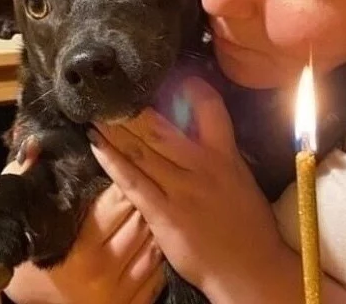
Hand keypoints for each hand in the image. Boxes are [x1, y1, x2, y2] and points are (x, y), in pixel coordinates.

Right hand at [1, 139, 165, 303]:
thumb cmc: (24, 256)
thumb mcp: (17, 214)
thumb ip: (24, 178)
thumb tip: (36, 145)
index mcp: (79, 249)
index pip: (118, 200)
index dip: (125, 175)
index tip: (127, 158)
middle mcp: (103, 272)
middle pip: (141, 219)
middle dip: (145, 193)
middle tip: (147, 174)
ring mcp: (119, 291)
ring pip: (155, 243)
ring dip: (156, 220)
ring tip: (154, 199)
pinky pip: (159, 271)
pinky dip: (160, 249)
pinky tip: (156, 233)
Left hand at [88, 78, 284, 301]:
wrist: (251, 270)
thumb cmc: (248, 222)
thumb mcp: (240, 176)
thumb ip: (217, 149)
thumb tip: (193, 124)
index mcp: (225, 154)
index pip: (210, 107)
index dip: (191, 87)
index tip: (170, 76)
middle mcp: (201, 166)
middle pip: (160, 128)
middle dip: (132, 109)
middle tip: (110, 93)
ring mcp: (181, 190)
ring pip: (141, 150)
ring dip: (114, 130)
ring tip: (95, 113)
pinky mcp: (164, 214)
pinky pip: (132, 182)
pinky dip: (112, 161)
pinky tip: (96, 145)